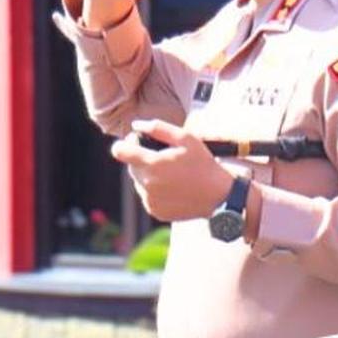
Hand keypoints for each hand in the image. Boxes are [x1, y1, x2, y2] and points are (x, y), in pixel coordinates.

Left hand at [110, 119, 233, 221]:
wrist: (218, 196)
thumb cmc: (203, 164)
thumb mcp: (185, 138)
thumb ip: (158, 128)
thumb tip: (136, 125)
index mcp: (152, 164)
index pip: (119, 151)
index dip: (125, 144)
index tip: (137, 143)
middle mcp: (146, 184)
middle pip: (130, 166)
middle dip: (142, 160)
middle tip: (165, 159)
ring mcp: (149, 200)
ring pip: (138, 182)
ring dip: (148, 176)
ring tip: (172, 174)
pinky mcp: (154, 211)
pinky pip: (147, 196)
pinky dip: (155, 191)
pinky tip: (173, 187)